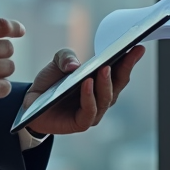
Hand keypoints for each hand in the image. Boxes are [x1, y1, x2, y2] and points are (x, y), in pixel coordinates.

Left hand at [22, 45, 145, 135]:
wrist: (31, 103)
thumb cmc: (51, 83)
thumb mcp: (57, 62)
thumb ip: (66, 56)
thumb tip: (75, 65)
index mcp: (102, 82)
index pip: (120, 71)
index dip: (130, 59)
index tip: (138, 46)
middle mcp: (102, 98)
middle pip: (118, 84)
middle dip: (125, 67)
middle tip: (128, 52)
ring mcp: (94, 112)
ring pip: (105, 98)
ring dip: (106, 82)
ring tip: (105, 67)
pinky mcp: (80, 123)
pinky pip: (89, 111)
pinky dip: (89, 97)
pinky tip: (87, 83)